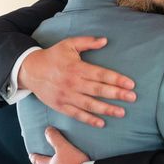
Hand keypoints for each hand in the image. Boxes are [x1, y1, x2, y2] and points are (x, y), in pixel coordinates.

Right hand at [18, 36, 135, 126]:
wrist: (30, 70)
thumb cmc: (53, 56)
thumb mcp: (69, 44)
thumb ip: (87, 42)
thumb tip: (105, 40)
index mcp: (77, 67)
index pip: (100, 74)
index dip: (116, 79)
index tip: (130, 84)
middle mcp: (73, 83)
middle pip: (98, 90)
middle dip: (117, 94)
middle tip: (133, 98)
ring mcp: (66, 96)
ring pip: (89, 104)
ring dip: (107, 109)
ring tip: (122, 112)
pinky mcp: (60, 106)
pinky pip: (77, 114)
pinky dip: (89, 120)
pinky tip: (102, 123)